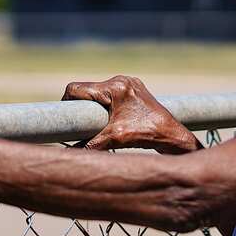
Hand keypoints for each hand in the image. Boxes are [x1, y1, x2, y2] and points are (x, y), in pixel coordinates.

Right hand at [62, 75, 201, 153]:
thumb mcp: (115, 139)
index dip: (65, 102)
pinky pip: (111, 94)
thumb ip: (90, 145)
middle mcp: (121, 80)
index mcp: (114, 87)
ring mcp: (128, 83)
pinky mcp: (134, 89)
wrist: (172, 134)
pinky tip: (105, 119)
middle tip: (75, 123)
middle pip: (87, 89)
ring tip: (90, 123)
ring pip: (98, 91)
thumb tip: (69, 155)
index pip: (77, 88)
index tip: (64, 118)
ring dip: (92, 105)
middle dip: (79, 106)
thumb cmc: (146, 134)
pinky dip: (104, 105)